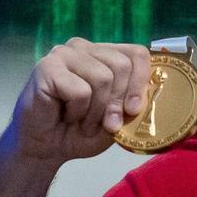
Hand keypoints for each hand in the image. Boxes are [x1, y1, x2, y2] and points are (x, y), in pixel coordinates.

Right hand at [3, 38, 150, 163]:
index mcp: (104, 54)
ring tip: (81, 120)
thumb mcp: (118, 119)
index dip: (141, 82)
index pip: (137, 53)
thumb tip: (150, 94)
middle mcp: (85, 48)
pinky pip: (80, 90)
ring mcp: (64, 53)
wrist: (45, 148)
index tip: (134, 110)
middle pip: (122, 65)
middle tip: (106, 123)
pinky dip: (77, 112)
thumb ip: (134, 103)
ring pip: (103, 78)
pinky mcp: (47, 67)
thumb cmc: (81, 131)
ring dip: (96, 111)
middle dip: (118, 102)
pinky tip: (65, 115)